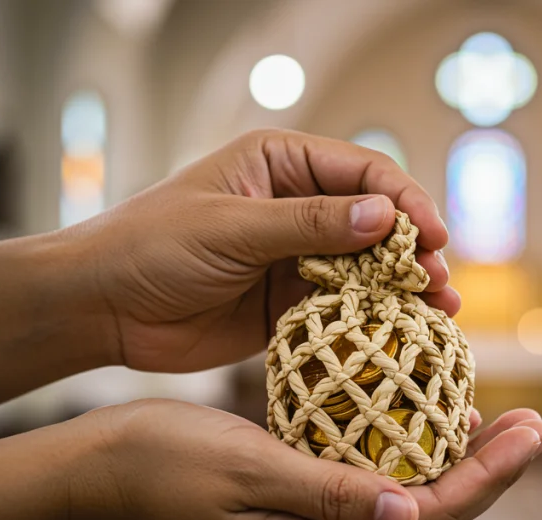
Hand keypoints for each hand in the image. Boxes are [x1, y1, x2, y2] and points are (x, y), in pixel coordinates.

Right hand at [71, 401, 541, 519]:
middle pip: (429, 516)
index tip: (533, 433)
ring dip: (457, 466)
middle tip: (537, 424)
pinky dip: (409, 457)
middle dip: (489, 473)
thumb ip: (329, 492)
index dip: (488, 478)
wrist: (93, 475)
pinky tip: (427, 425)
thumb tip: (411, 510)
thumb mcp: (247, 469)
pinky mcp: (295, 511)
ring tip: (502, 425)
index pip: (427, 519)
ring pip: (406, 504)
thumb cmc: (160, 463)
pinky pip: (372, 489)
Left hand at [72, 129, 459, 373]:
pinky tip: (403, 334)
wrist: (101, 309)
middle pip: (374, 222)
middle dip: (412, 250)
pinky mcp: (288, 304)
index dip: (404, 201)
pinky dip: (373, 321)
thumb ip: (309, 224)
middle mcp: (295, 205)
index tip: (433, 237)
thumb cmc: (151, 247)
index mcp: (280, 163)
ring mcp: (294, 256)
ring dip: (402, 289)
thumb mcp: (232, 228)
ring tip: (439, 310)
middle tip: (440, 282)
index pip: (362, 172)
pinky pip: (343, 309)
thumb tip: (384, 217)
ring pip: (366, 268)